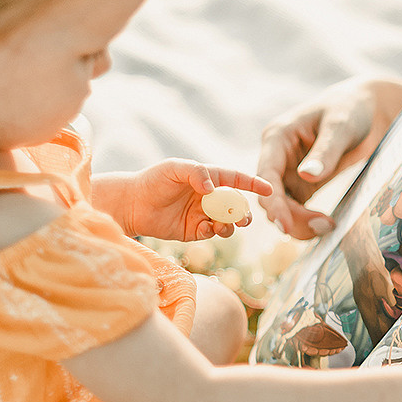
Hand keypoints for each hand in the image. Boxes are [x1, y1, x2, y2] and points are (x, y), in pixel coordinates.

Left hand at [111, 162, 274, 242]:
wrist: (132, 204)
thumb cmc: (152, 180)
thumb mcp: (174, 168)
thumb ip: (196, 173)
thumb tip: (212, 189)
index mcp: (208, 178)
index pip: (236, 179)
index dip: (254, 184)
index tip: (269, 189)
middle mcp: (209, 197)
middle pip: (236, 205)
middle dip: (244, 212)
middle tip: (243, 219)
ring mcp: (203, 214)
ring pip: (227, 222)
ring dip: (231, 224)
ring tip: (224, 225)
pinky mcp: (195, 231)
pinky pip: (212, 233)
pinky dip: (214, 232)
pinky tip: (205, 228)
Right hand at [256, 77, 401, 238]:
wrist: (367, 111)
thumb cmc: (351, 109)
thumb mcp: (340, 126)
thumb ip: (325, 151)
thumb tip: (308, 175)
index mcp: (278, 137)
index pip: (266, 174)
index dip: (272, 202)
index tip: (285, 224)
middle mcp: (278, 156)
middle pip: (271, 196)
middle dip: (290, 216)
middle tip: (321, 227)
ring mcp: (289, 172)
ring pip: (282, 207)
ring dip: (299, 223)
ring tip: (328, 227)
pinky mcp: (303, 184)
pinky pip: (297, 209)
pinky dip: (307, 221)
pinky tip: (326, 224)